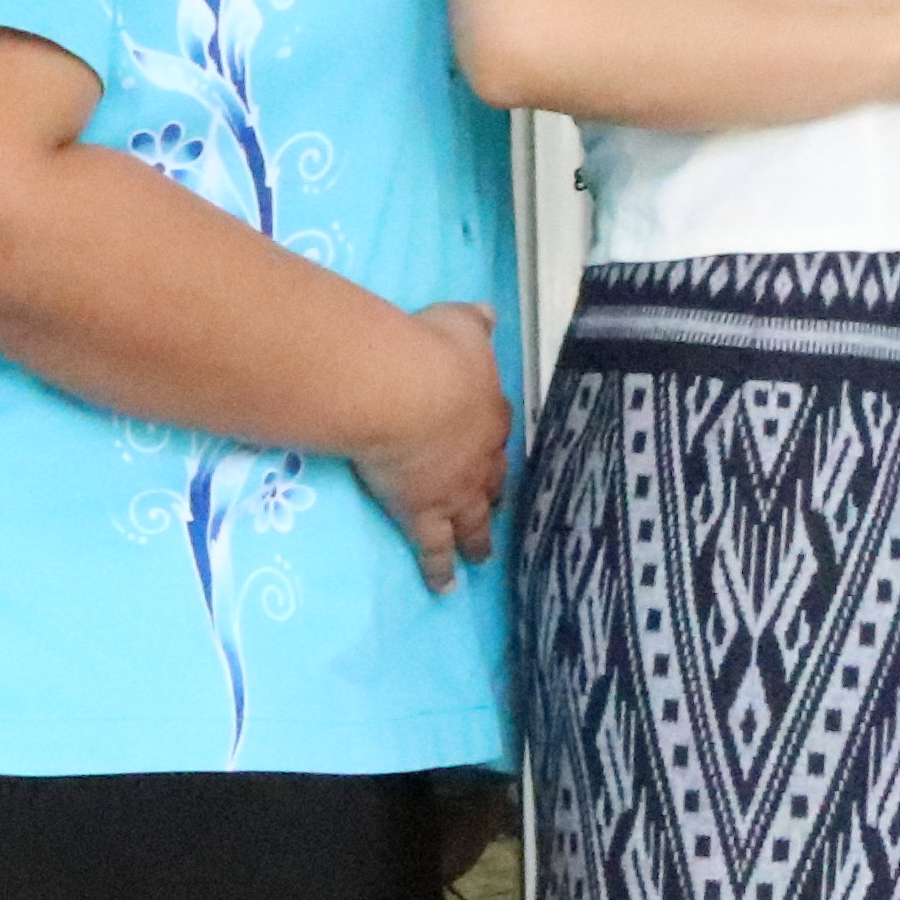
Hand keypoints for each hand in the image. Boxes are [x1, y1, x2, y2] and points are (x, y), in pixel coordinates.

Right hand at [346, 301, 508, 591]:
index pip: (496, 430)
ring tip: (482, 556)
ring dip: (479, 539)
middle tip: (496, 510)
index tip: (490, 448)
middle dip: (495, 495)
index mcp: (490, 412)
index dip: (491, 440)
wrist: (403, 392)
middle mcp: (480, 458)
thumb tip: (490, 313)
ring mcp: (455, 489)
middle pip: (493, 481)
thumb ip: (474, 323)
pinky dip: (440, 568)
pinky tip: (443, 586)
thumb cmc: (429, 353)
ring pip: (473, 521)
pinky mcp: (424, 513)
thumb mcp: (459, 324)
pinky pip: (434, 548)